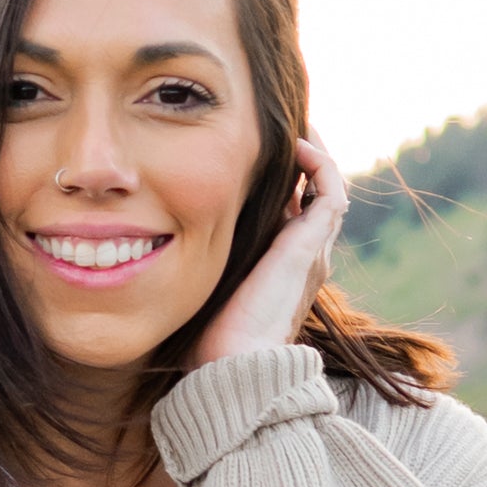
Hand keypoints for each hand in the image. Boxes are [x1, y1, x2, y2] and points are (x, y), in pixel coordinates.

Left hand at [190, 133, 347, 368]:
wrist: (237, 365)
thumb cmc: (212, 341)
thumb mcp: (202, 287)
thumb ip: (195, 262)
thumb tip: (155, 241)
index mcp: (279, 263)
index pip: (287, 208)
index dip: (274, 178)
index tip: (247, 150)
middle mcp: (304, 254)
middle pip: (311, 192)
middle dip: (295, 157)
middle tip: (271, 126)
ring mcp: (312, 249)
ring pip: (327, 185)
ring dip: (312, 150)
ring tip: (290, 121)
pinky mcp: (312, 244)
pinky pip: (330, 188)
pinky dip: (318, 160)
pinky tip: (294, 141)